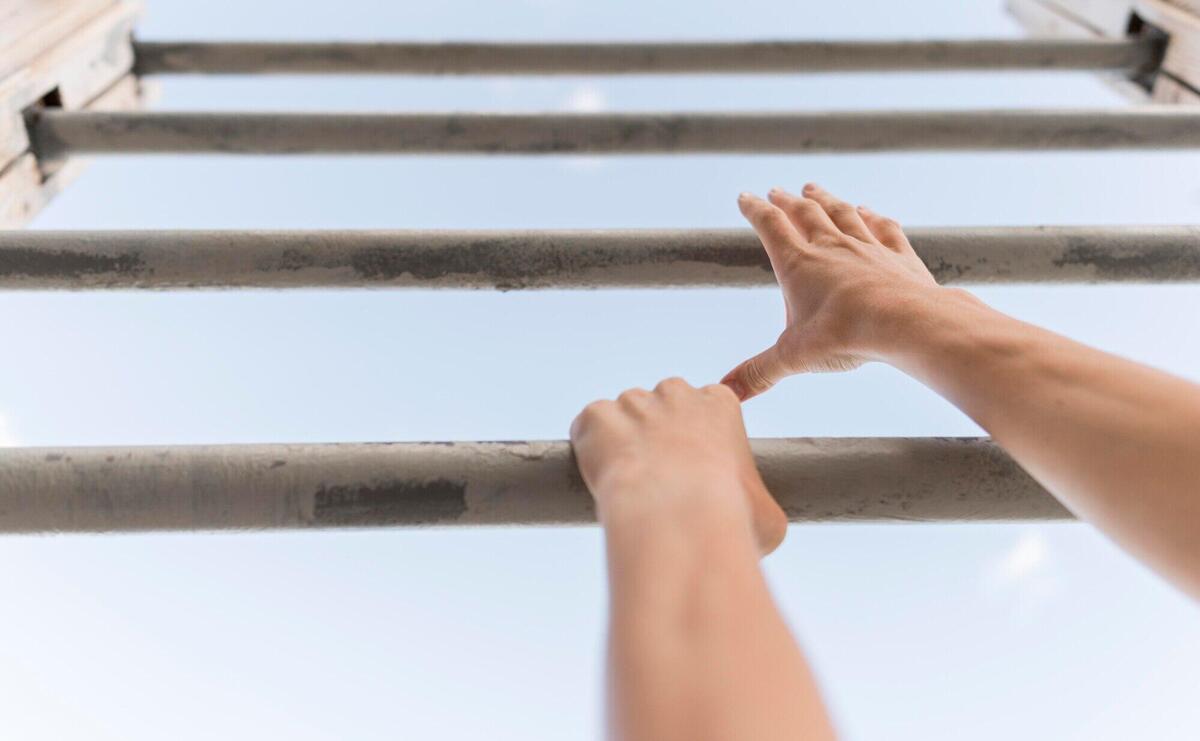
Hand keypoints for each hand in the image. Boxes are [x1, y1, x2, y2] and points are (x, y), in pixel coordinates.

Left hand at [570, 377, 786, 554]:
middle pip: (660, 405)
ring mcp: (633, 401)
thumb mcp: (770, 517)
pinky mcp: (596, 417)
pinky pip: (587, 429)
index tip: (691, 469)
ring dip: (621, 443)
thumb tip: (758, 524)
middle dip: (656, 434)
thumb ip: (760, 506)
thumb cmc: (730, 518)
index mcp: (720, 403)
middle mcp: (676, 392)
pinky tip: (602, 478)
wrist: (678, 518)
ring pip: (621, 417)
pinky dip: (589, 450)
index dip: (696, 439)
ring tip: (629, 486)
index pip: (706, 406)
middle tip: (656, 480)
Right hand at [721, 183, 941, 400]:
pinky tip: (867, 211)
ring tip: (814, 189)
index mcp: (799, 264)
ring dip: (826, 199)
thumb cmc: (846, 335)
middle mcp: (831, 247)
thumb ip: (759, 373)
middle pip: (805, 213)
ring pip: (842, 213)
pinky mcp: (898, 255)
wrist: (906, 322)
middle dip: (788, 201)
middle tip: (778, 191)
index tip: (745, 197)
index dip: (755, 209)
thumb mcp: (793, 357)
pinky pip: (882, 228)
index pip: (771, 226)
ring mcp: (867, 247)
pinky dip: (872, 216)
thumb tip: (725, 393)